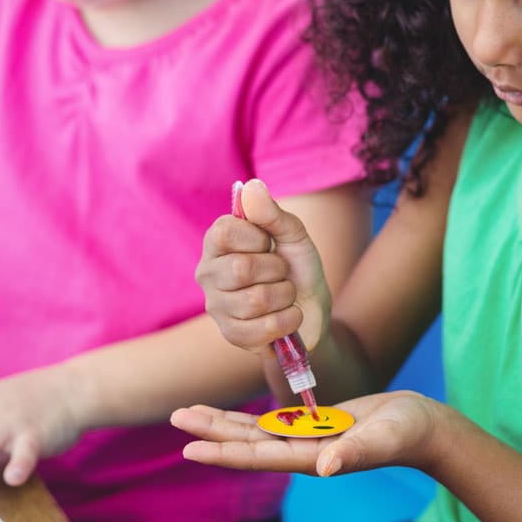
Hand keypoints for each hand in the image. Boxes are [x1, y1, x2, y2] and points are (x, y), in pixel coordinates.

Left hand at [171, 390, 447, 476]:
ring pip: (256, 432)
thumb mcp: (382, 438)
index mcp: (314, 458)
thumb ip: (355, 452)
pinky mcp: (318, 425)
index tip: (190, 447)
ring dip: (223, 423)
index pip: (259, 455)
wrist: (424, 427)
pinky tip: (233, 415)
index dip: (224, 451)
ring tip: (191, 411)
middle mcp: (304, 452)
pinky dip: (250, 418)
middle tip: (175, 416)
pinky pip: (275, 422)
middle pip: (247, 442)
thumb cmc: (407, 433)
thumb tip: (327, 466)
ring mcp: (309, 439)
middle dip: (211, 431)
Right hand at [196, 179, 331, 353]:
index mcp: (217, 243)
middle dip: (277, 270)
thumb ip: (272, 213)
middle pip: (240, 269)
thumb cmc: (297, 267)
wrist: (313, 309)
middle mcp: (208, 274)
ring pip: (255, 300)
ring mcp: (217, 307)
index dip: (257, 237)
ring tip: (285, 295)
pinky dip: (288, 320)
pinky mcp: (232, 336)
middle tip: (281, 272)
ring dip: (285, 296)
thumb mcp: (293, 234)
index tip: (269, 243)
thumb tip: (251, 186)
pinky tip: (288, 317)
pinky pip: (263, 328)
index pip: (223, 233)